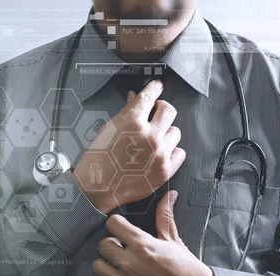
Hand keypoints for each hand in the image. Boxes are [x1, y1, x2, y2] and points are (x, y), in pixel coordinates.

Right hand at [74, 80, 185, 213]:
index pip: (149, 96)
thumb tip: (134, 98)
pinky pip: (180, 153)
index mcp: (132, 121)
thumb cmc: (100, 159)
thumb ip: (126, 111)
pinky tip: (163, 152)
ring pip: (176, 132)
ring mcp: (159, 153)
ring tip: (157, 138)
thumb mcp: (109, 128)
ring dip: (167, 133)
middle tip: (158, 113)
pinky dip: (173, 151)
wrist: (99, 186)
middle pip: (169, 111)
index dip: (155, 87)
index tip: (158, 85)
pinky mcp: (165, 169)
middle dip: (163, 109)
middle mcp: (149, 135)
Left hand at [93, 190, 215, 275]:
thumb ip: (165, 216)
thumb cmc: (186, 267)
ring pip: (98, 266)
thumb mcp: (174, 240)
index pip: (112, 223)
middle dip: (111, 245)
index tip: (122, 230)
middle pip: (102, 245)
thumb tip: (169, 195)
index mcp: (143, 244)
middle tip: (122, 249)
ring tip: (118, 267)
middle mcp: (130, 262)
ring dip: (106, 266)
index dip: (117, 225)